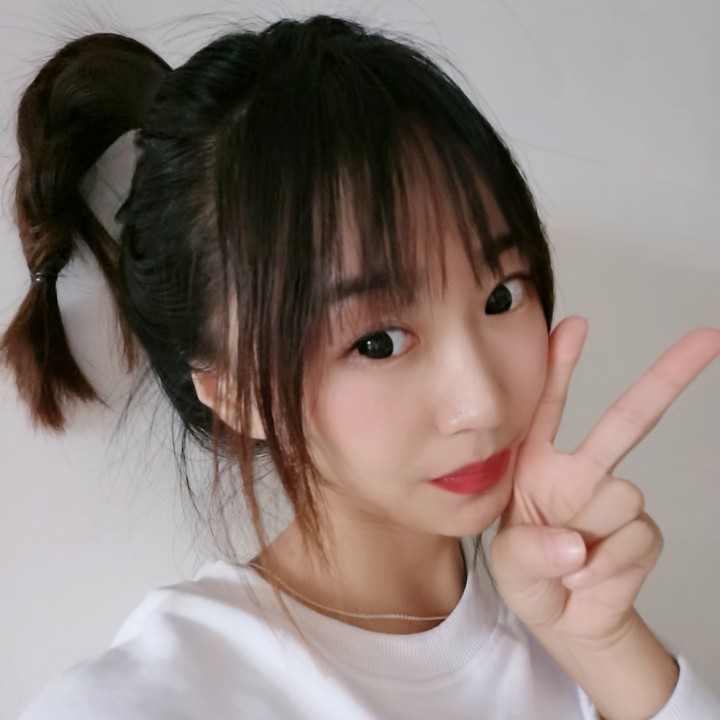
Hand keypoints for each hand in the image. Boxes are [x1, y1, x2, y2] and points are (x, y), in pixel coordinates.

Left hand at [491, 318, 719, 646]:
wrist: (562, 621)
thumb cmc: (527, 578)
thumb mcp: (506, 563)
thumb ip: (528, 551)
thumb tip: (575, 544)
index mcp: (540, 465)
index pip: (548, 408)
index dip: (559, 365)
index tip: (572, 324)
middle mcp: (581, 474)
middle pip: (628, 420)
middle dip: (666, 377)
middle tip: (707, 338)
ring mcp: (613, 501)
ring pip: (621, 494)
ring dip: (590, 535)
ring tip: (564, 560)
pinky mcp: (641, 534)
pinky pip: (633, 537)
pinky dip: (605, 567)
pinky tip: (585, 576)